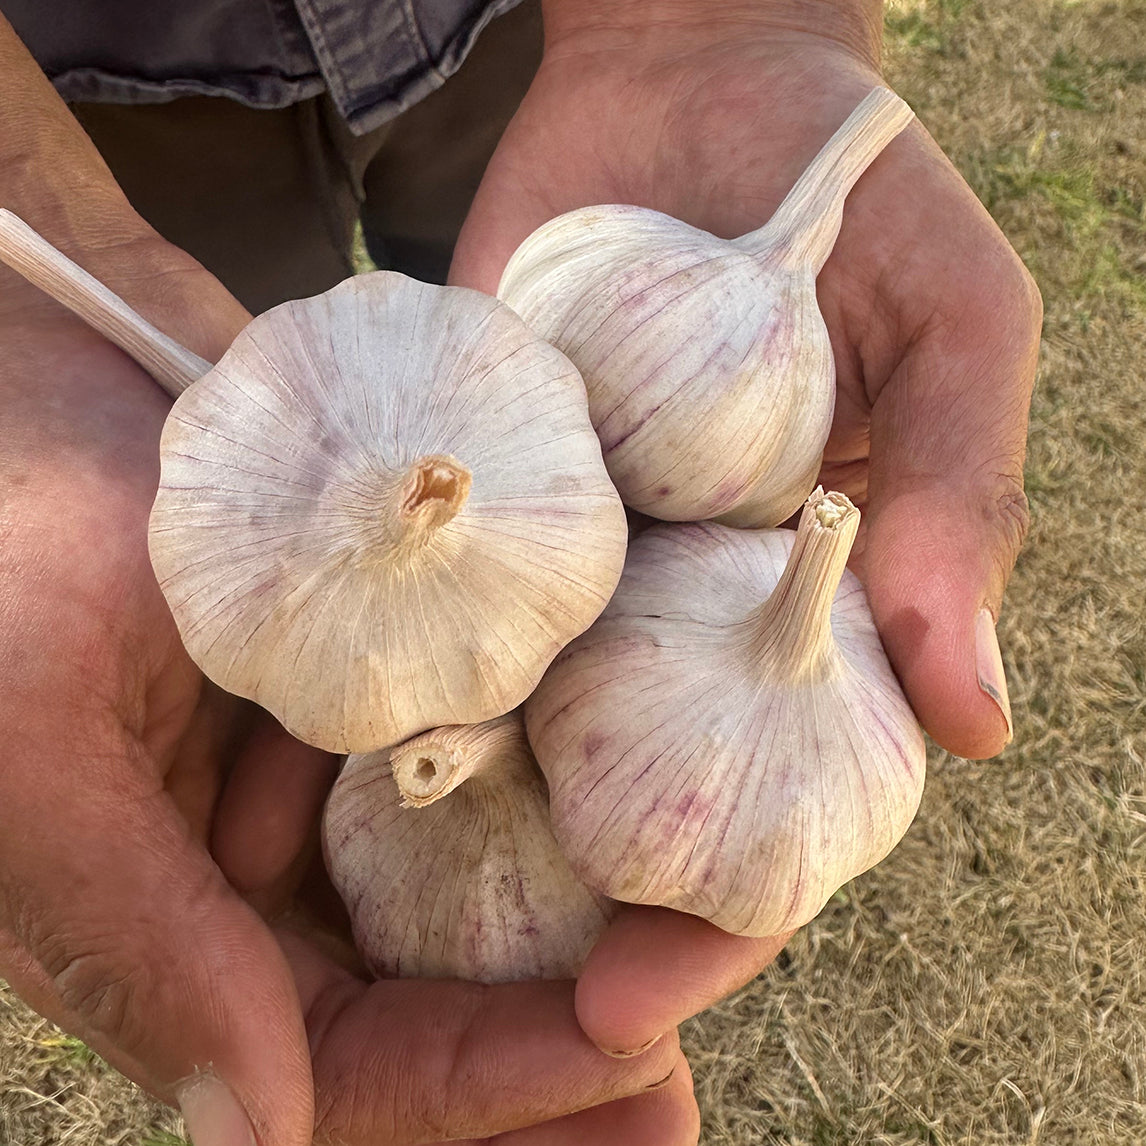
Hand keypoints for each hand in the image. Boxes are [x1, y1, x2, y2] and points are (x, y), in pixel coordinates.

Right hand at [0, 221, 691, 1144]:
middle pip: (435, 996)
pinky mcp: (391, 662)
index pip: (347, 1058)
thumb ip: (135, 936)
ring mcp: (338, 760)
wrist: (50, 357)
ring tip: (712, 949)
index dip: (485, 1085)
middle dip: (559, 1047)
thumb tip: (256, 1133)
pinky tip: (658, 795)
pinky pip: (494, 736)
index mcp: (178, 913)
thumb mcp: (35, 742)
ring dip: (587, 924)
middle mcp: (270, 858)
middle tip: (680, 1093)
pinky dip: (569, 775)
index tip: (628, 1069)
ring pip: (480, 882)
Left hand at [450, 3, 1039, 1056]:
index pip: (774, 808)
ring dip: (451, 818)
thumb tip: (981, 725)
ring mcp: (579, 565)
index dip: (722, 918)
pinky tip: (307, 759)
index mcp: (806, 619)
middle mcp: (683, 617)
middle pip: (628, 802)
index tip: (640, 994)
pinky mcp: (487, 499)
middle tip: (488, 1009)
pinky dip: (385, 672)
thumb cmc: (854, 207)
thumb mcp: (951, 337)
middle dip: (569, 911)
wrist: (690, 86)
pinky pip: (438, 602)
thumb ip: (966, 512)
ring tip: (360, 918)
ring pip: (519, 724)